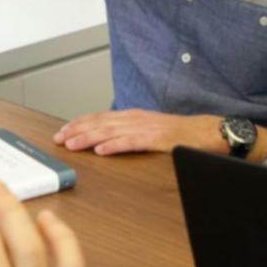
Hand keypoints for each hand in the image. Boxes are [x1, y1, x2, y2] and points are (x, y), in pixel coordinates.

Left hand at [53, 109, 225, 155]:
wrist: (207, 132)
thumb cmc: (179, 134)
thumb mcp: (149, 130)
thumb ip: (129, 133)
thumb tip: (108, 140)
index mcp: (133, 116)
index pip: (100, 117)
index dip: (79, 123)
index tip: (62, 131)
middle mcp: (136, 118)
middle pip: (100, 123)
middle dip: (77, 130)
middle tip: (59, 139)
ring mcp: (146, 128)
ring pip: (110, 131)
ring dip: (89, 137)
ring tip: (72, 144)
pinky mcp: (156, 139)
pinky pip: (131, 142)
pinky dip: (114, 145)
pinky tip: (101, 150)